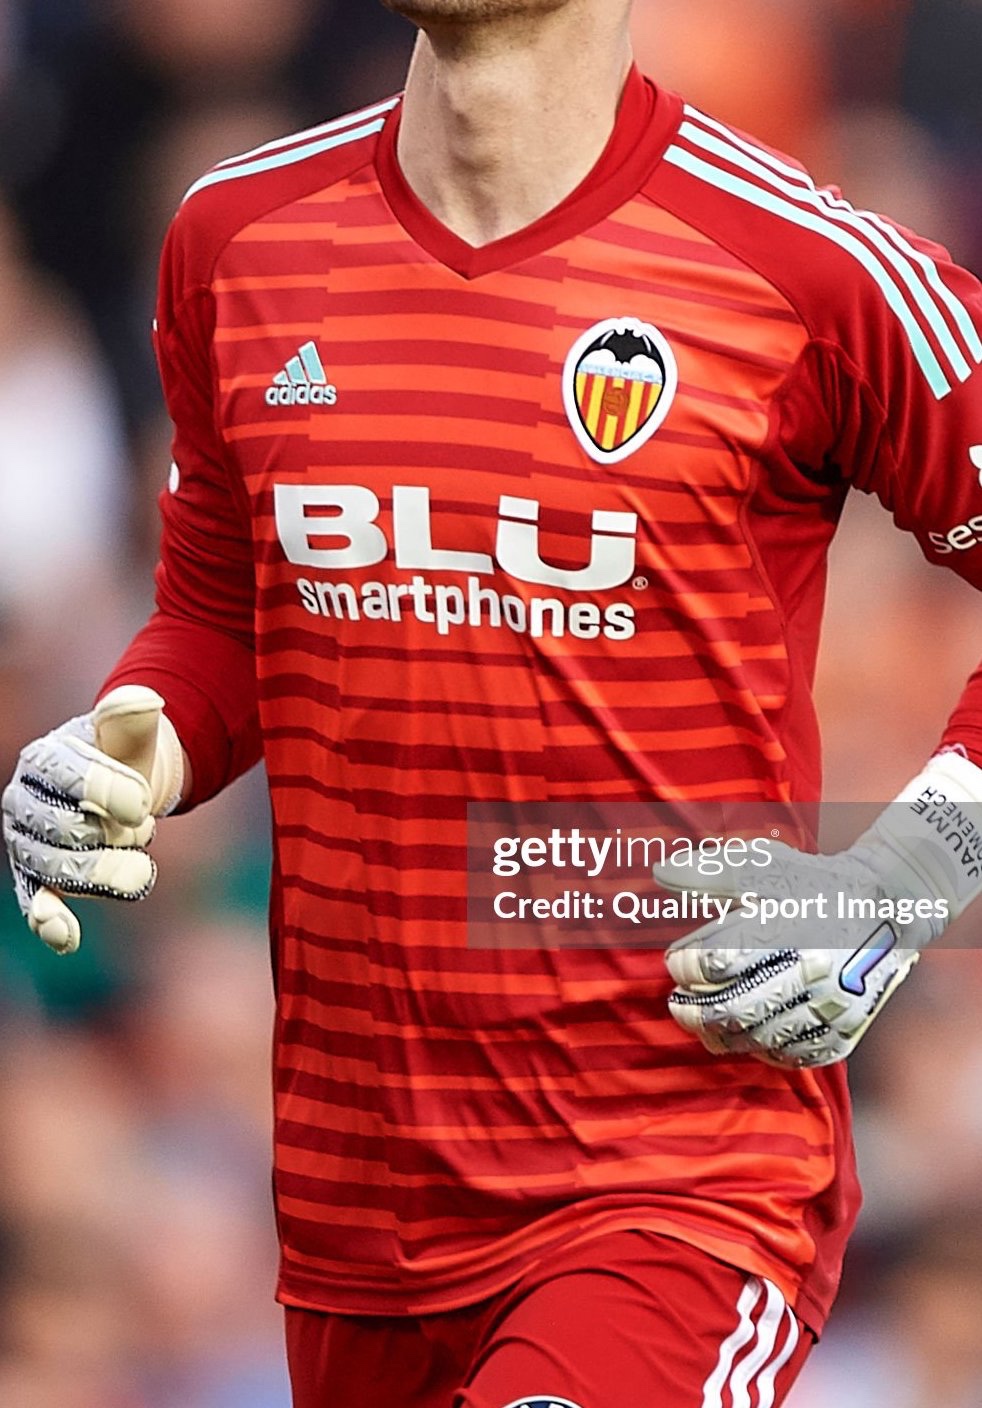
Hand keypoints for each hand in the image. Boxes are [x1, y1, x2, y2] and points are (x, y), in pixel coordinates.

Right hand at [2, 686, 184, 953]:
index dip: (111, 791)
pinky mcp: (38, 879)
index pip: (68, 776)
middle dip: (114, 833)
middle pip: (65, 830)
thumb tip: (142, 700)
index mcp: (43, 759)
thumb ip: (133, 715)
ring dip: (106, 873)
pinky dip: (50, 920)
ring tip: (141, 866)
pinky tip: (66, 938)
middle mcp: (23, 802)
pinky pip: (37, 902)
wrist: (127, 785)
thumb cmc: (125, 754)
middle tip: (145, 825)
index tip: (146, 803)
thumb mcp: (133, 729)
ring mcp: (27, 844)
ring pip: (58, 869)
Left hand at [655, 754, 981, 1067]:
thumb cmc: (813, 884)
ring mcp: (833, 1005)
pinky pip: (796, 1056)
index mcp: (787, 929)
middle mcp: (812, 970)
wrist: (886, 906)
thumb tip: (662, 872)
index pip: (717, 961)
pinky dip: (765, 1051)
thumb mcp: (764, 867)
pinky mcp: (847, 1029)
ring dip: (722, 1036)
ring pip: (761, 1037)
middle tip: (676, 1005)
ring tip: (703, 1025)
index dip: (685, 965)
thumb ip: (711, 872)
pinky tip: (748, 1038)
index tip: (676, 962)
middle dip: (693, 1011)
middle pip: (735, 1009)